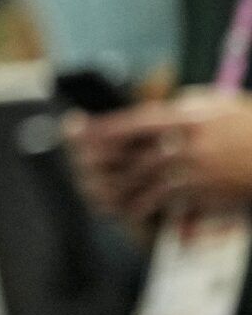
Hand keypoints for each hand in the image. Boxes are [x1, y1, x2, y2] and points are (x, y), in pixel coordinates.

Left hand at [68, 91, 251, 223]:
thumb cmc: (248, 126)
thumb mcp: (215, 104)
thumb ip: (182, 104)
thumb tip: (155, 107)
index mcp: (187, 119)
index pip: (133, 123)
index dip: (103, 128)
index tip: (79, 130)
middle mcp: (187, 146)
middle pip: (132, 155)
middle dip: (101, 160)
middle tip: (79, 163)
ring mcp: (195, 173)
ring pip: (144, 182)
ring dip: (116, 187)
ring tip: (94, 191)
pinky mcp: (203, 194)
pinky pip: (165, 201)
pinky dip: (141, 206)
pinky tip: (127, 210)